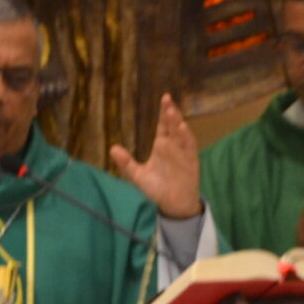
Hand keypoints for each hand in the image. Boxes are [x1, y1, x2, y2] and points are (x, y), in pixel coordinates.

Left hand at [107, 95, 201, 217]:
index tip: (163, 99)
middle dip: (170, 113)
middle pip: (172, 125)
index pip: (162, 126)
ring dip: (177, 123)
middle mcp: (173, 146)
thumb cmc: (157, 188)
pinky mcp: (191, 162)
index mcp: (162, 146)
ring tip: (172, 112)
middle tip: (167, 99)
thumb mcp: (138, 176)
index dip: (162, 113)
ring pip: (180, 134)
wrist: (173, 204)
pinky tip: (182, 129)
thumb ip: (126, 163)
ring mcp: (183, 153)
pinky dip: (186, 138)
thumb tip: (112, 149)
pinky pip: (189, 148)